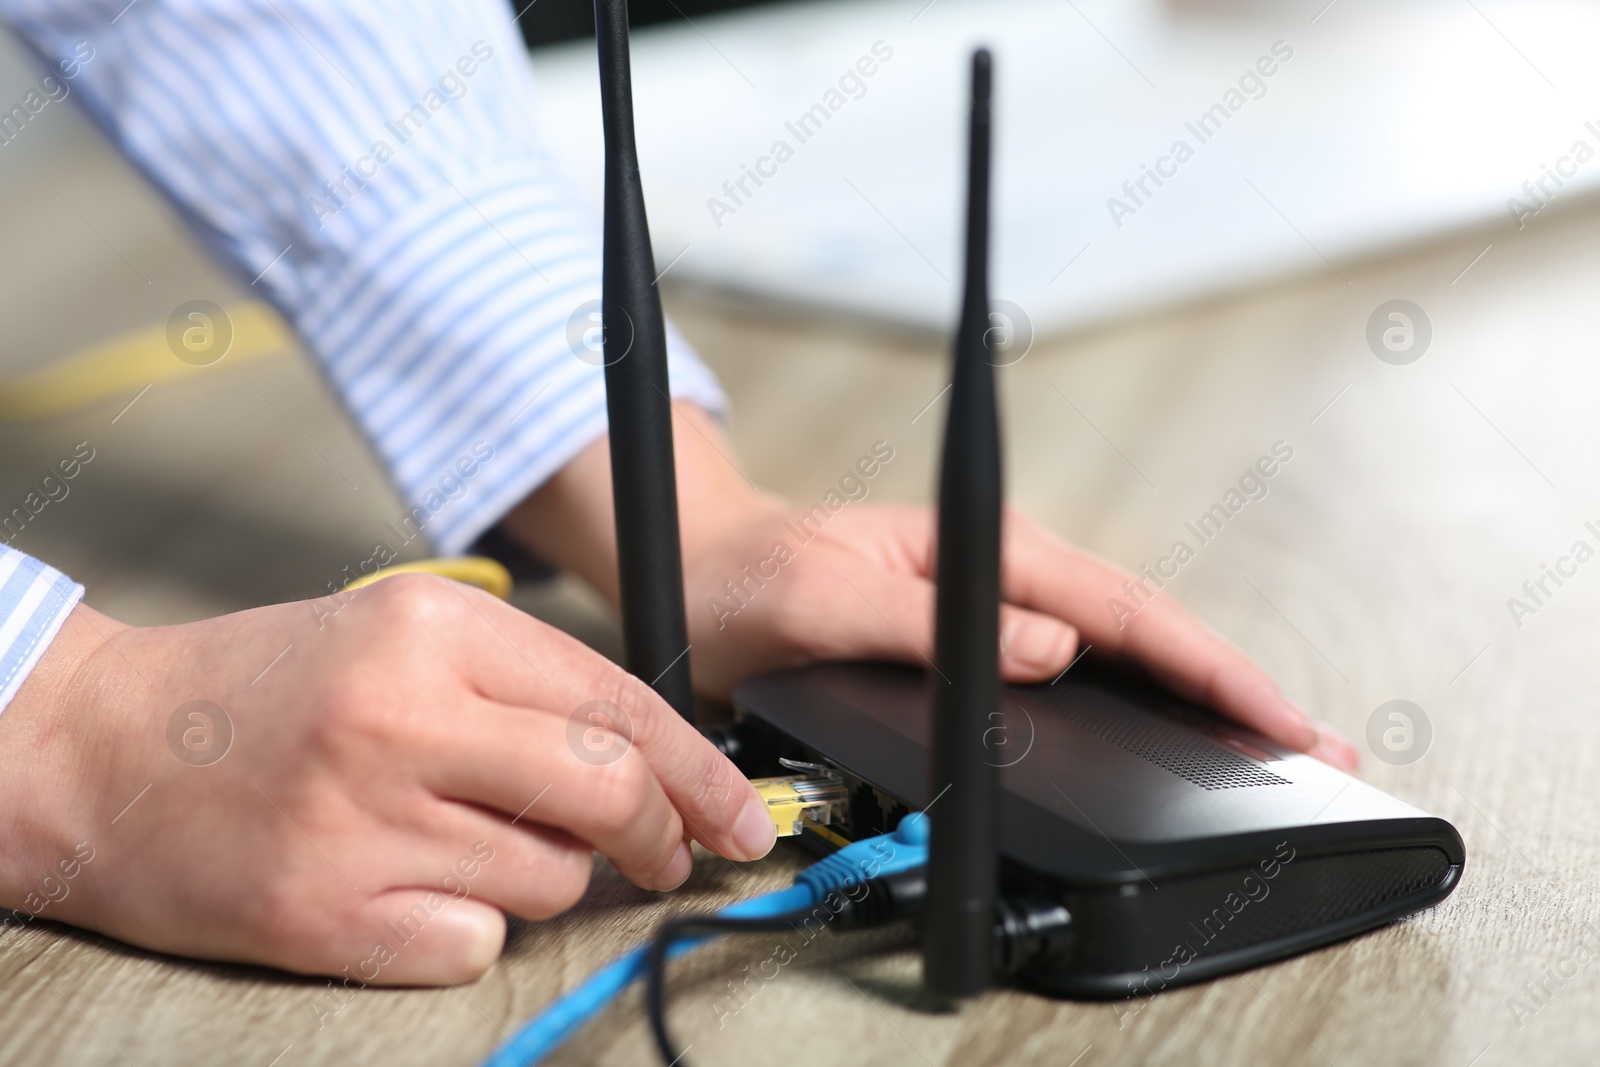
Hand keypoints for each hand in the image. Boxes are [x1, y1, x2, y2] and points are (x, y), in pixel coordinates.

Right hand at [0, 575, 774, 984]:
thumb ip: (520, 689)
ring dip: (541, 875)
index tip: (741, 816)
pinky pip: (475, 945)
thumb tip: (649, 770)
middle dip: (660, 834)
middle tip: (664, 852)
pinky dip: (468, 928)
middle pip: (608, 792)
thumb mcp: (395, 637)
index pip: (618, 702)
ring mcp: (363, 822)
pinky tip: (408, 888)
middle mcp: (403, 718)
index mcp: (430, 631)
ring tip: (461, 841)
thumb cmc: (262, 693)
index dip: (699, 770)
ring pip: (549, 877)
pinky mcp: (326, 915)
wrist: (99, 750)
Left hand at [683, 499, 1358, 770]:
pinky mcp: (984, 633)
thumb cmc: (751, 579)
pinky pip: (1087, 662)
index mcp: (981, 549)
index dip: (1204, 664)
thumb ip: (920, 622)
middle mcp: (1002, 571)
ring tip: (1268, 735)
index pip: (1120, 610)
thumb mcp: (819, 600)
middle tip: (1310, 738)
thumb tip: (1044, 651)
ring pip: (1123, 644)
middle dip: (1232, 681)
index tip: (1266, 713)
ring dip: (1199, 689)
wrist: (706, 574)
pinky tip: (1174, 721)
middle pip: (1144, 625)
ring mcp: (999, 601)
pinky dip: (1145, 693)